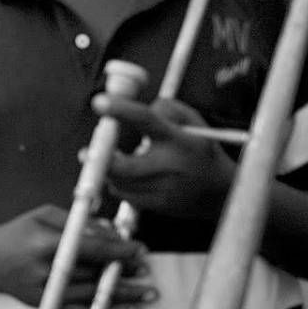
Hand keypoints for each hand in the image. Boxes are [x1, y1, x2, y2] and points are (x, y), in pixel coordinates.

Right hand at [0, 204, 154, 308]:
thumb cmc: (15, 233)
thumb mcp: (42, 215)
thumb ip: (77, 222)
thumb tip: (111, 233)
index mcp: (46, 243)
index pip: (92, 248)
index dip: (120, 250)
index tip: (140, 249)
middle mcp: (47, 271)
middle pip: (96, 274)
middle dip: (125, 273)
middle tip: (148, 270)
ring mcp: (46, 292)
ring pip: (92, 296)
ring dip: (123, 296)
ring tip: (147, 293)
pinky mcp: (45, 306)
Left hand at [94, 95, 235, 221]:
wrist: (219, 193)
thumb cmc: (199, 149)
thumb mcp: (192, 122)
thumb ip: (164, 108)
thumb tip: (129, 109)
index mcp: (179, 140)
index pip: (147, 121)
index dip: (121, 110)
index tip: (99, 102)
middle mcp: (171, 166)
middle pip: (123, 166)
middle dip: (101, 158)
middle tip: (87, 151)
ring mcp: (162, 190)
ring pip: (118, 181)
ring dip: (108, 170)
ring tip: (113, 160)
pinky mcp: (155, 206)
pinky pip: (123, 194)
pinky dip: (118, 183)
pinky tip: (127, 176)